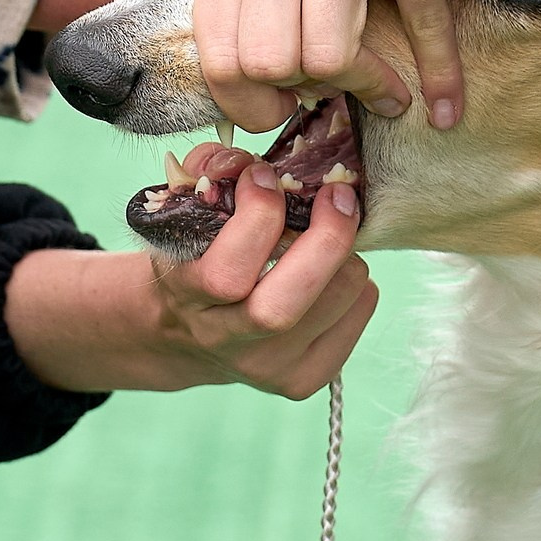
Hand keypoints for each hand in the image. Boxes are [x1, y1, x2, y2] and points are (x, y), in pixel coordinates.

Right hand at [7, 143, 377, 397]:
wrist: (186, 333)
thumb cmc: (194, 254)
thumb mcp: (183, 211)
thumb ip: (208, 172)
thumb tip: (241, 160)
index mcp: (187, 296)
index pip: (227, 273)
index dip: (257, 217)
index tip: (266, 175)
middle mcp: (225, 341)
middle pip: (283, 305)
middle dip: (325, 239)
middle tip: (338, 196)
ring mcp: (268, 368)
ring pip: (336, 300)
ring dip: (345, 254)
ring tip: (328, 235)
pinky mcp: (304, 380)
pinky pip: (357, 317)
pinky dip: (357, 284)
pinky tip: (333, 272)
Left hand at [191, 0, 486, 134]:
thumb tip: (265, 80)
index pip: (216, 57)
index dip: (247, 103)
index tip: (283, 107)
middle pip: (269, 66)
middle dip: (308, 94)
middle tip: (337, 86)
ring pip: (328, 56)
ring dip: (367, 86)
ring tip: (388, 85)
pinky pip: (419, 26)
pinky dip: (439, 76)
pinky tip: (445, 107)